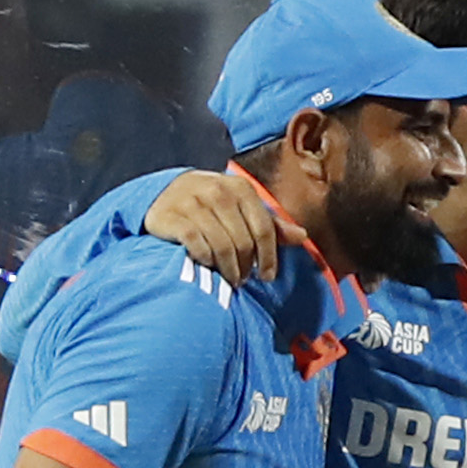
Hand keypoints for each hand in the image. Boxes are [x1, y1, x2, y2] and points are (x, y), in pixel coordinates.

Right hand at [145, 166, 279, 281]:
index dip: (269, 256)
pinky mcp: (170, 216)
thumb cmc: (212, 204)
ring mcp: (191, 202)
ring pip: (221, 245)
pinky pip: (197, 245)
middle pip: (243, 241)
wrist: (164, 192)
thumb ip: (270, 223)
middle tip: (243, 279)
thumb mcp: (242, 208)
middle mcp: (217, 191)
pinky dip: (206, 259)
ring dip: (228, 268)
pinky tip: (208, 264)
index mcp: (241, 188)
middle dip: (246, 266)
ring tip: (230, 278)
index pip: (264, 229)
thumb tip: (302, 236)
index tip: (268, 276)